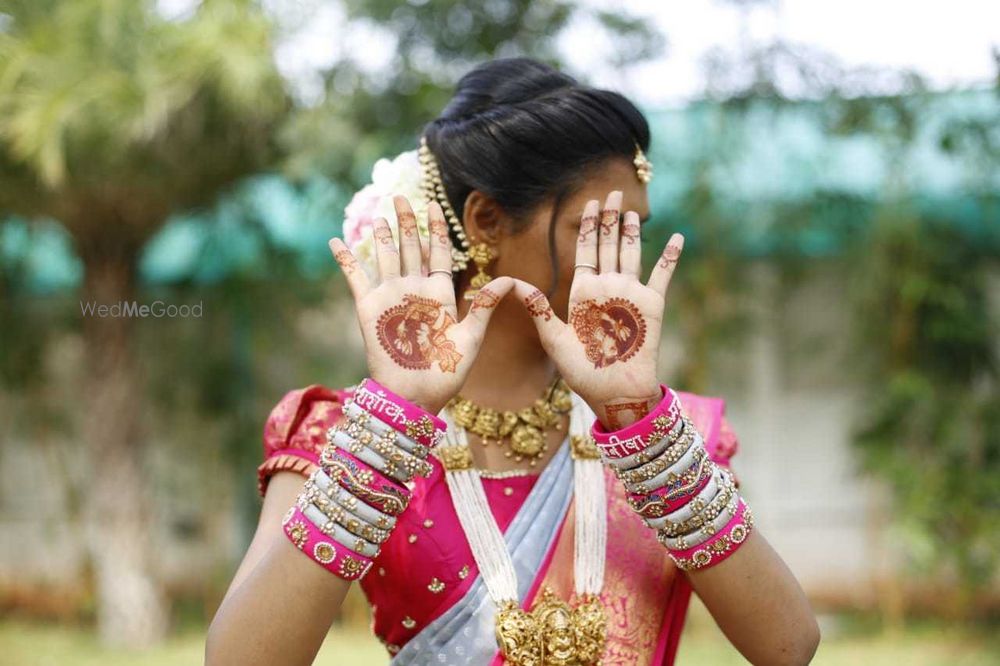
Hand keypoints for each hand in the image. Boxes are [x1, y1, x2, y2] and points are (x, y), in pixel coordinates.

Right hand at [330, 195, 512, 413]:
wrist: (413, 397)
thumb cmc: (445, 373)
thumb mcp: (470, 337)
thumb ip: (486, 307)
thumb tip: (511, 280)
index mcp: (439, 295)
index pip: (437, 253)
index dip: (436, 229)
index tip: (434, 205)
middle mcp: (413, 291)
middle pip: (410, 247)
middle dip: (407, 222)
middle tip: (402, 196)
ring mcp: (389, 297)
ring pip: (385, 256)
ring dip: (382, 235)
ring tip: (379, 214)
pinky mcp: (368, 308)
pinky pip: (355, 277)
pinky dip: (345, 259)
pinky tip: (335, 241)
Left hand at [512, 190, 683, 429]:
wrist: (614, 392)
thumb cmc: (582, 373)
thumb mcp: (554, 340)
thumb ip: (538, 310)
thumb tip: (514, 284)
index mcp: (583, 293)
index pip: (584, 251)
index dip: (586, 227)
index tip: (587, 205)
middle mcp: (607, 288)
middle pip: (608, 245)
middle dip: (609, 219)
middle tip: (612, 193)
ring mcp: (631, 294)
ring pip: (632, 253)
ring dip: (632, 231)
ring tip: (633, 209)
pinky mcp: (652, 305)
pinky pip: (662, 275)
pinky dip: (670, 256)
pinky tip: (677, 237)